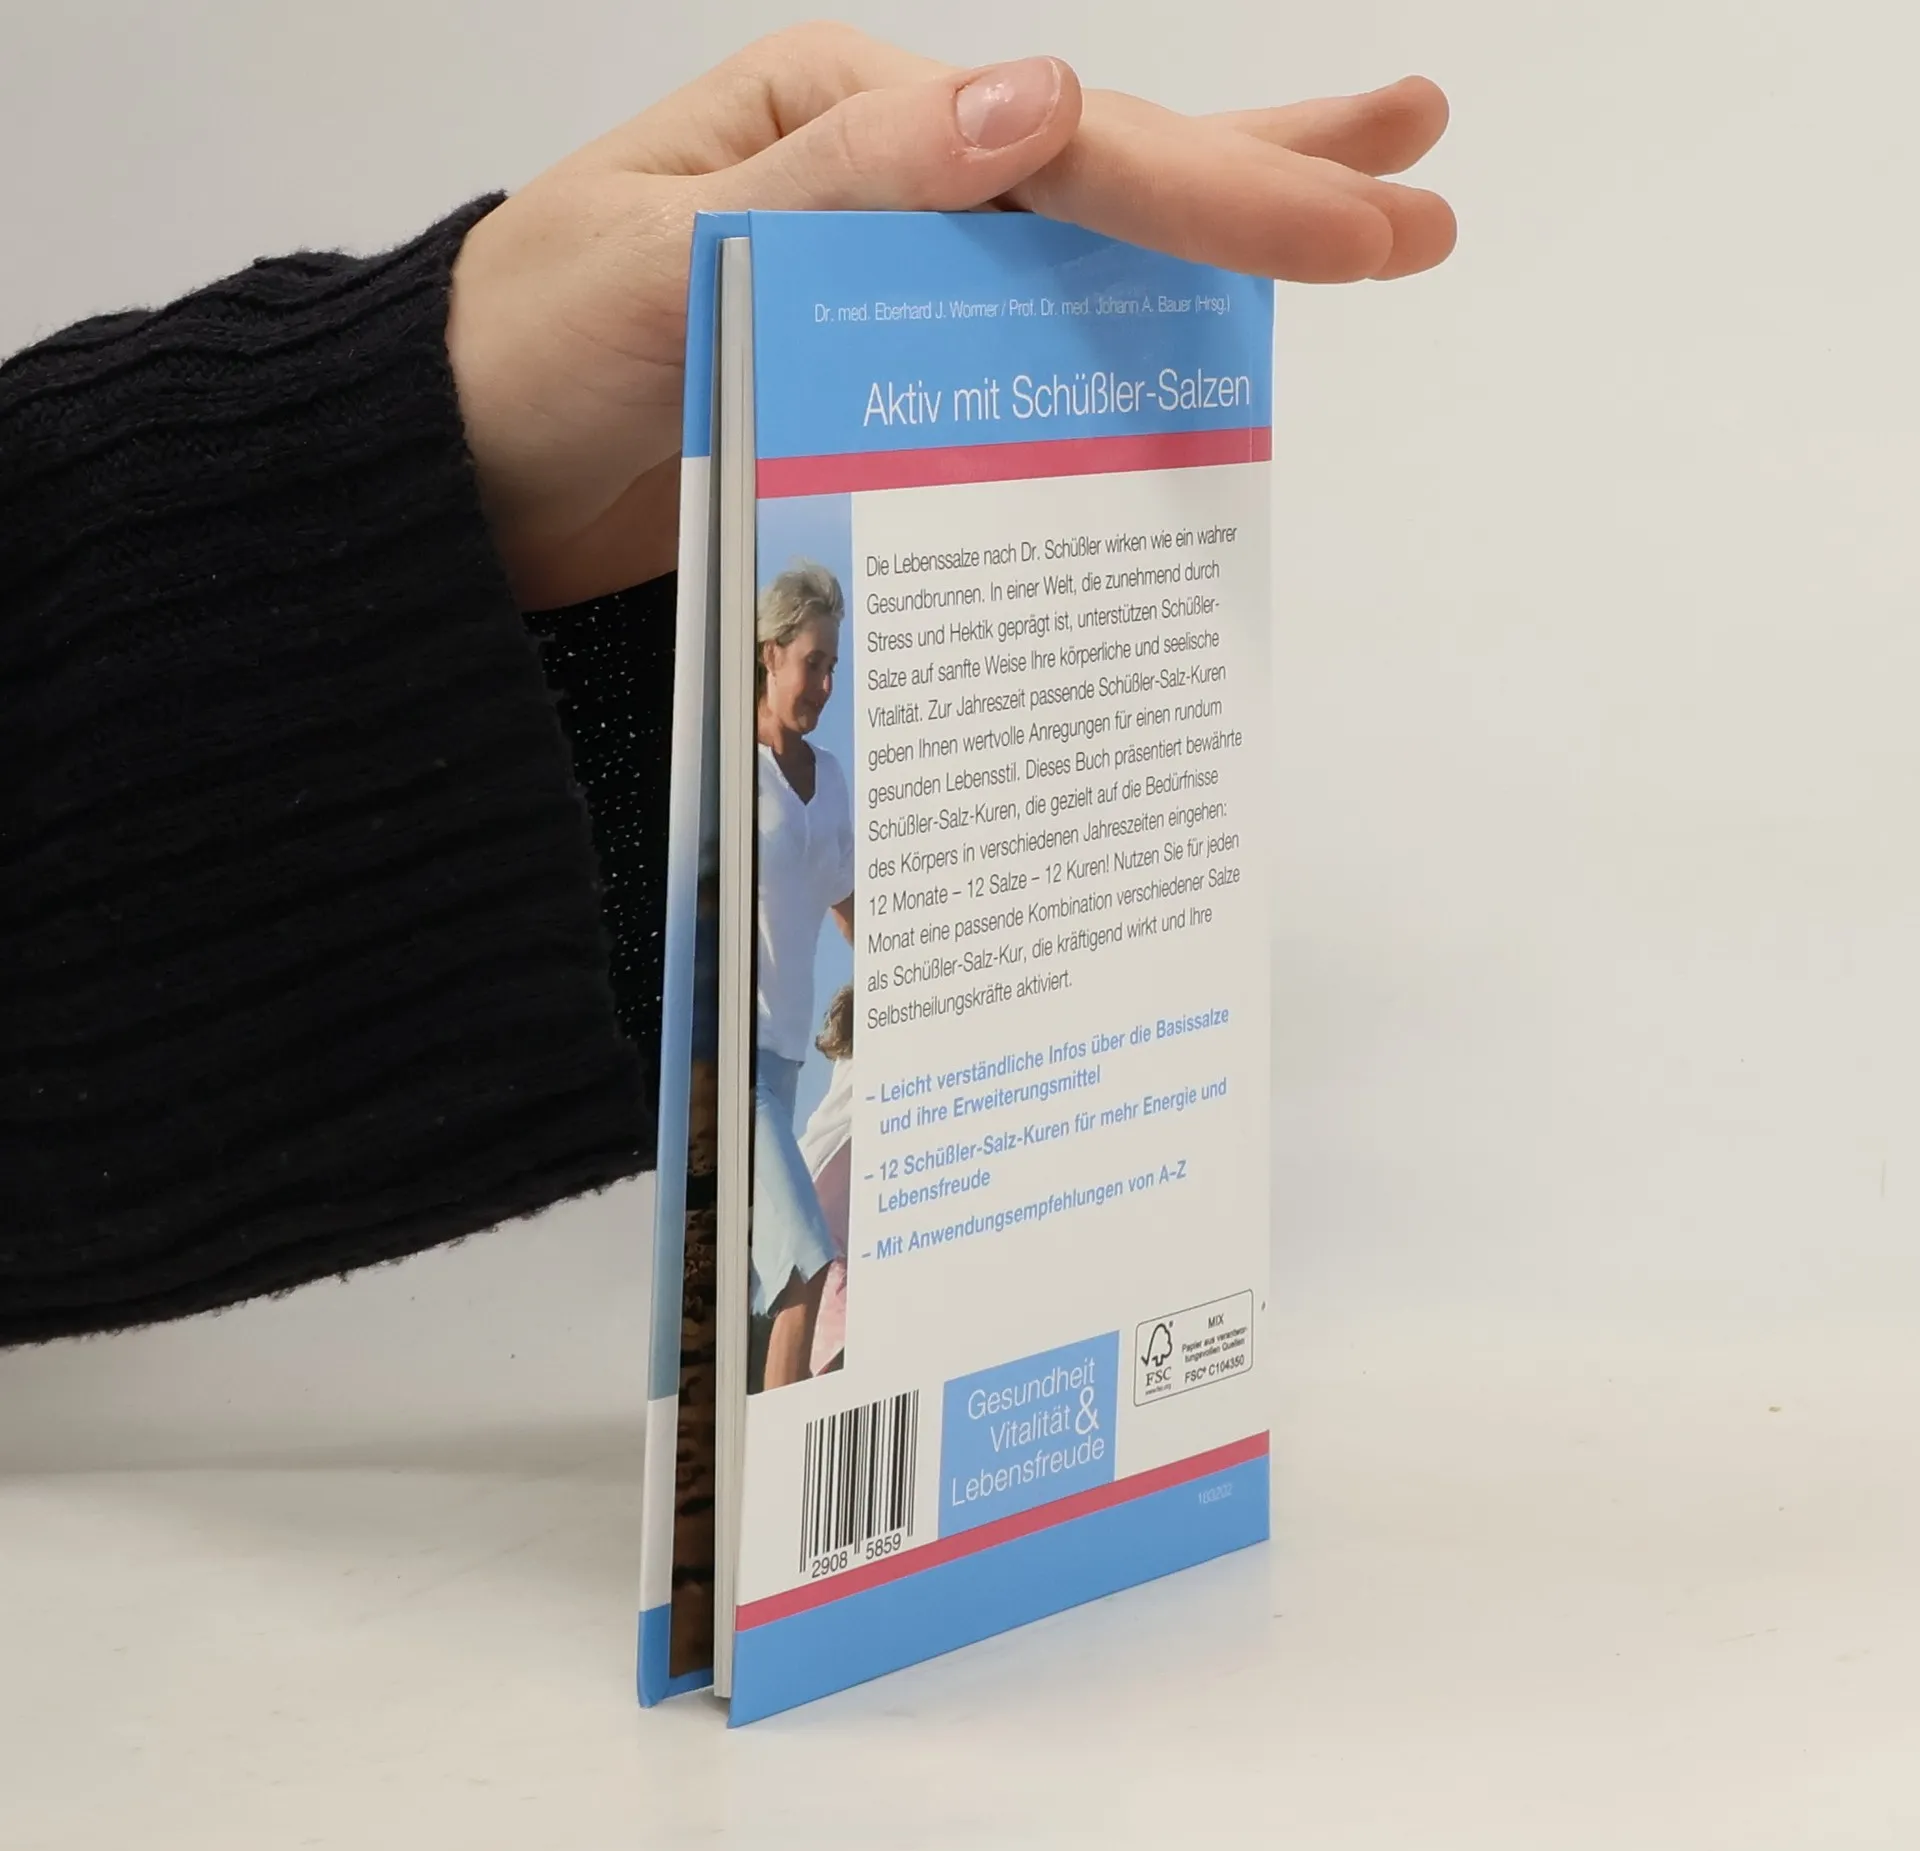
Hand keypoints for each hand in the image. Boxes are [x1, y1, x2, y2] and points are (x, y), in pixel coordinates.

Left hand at [447, 24, 1453, 609]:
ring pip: (1081, 269)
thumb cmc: (525, 351)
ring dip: (1216, 259)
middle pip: (1109, 177)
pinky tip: (1196, 369)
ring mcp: (892, 293)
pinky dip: (1113, 371)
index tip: (1359, 227)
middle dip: (1268, 184)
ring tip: (1358, 233)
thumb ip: (853, 179)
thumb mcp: (667, 246)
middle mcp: (889, 190)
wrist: (455, 483)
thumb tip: (1038, 98)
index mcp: (846, 119)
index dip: (1218, 190)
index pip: (1066, 148)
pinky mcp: (881, 391)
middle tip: (1423, 179)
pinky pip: (1020, 372)